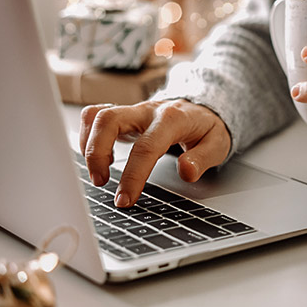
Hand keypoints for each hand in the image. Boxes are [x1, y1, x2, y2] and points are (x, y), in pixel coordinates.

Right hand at [79, 100, 230, 206]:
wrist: (202, 107)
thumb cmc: (207, 128)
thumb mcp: (217, 144)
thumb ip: (202, 159)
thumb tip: (186, 172)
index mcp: (172, 119)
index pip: (146, 147)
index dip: (133, 175)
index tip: (125, 199)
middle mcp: (148, 111)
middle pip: (110, 120)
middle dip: (97, 152)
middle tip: (100, 181)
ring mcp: (133, 111)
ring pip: (97, 115)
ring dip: (89, 145)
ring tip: (100, 172)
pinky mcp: (123, 114)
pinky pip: (95, 116)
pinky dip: (89, 137)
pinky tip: (101, 158)